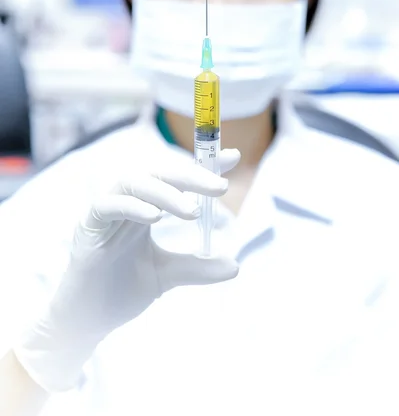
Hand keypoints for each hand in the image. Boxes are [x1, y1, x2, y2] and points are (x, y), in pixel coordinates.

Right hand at [14, 149, 239, 392]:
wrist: (88, 320)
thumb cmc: (122, 290)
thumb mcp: (168, 275)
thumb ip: (198, 267)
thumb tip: (235, 265)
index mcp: (147, 208)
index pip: (176, 178)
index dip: (202, 165)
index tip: (233, 159)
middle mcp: (128, 202)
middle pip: (158, 174)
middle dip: (190, 176)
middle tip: (220, 186)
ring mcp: (106, 211)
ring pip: (133, 183)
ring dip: (164, 192)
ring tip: (191, 211)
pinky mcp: (88, 225)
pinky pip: (107, 205)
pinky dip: (131, 206)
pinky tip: (154, 217)